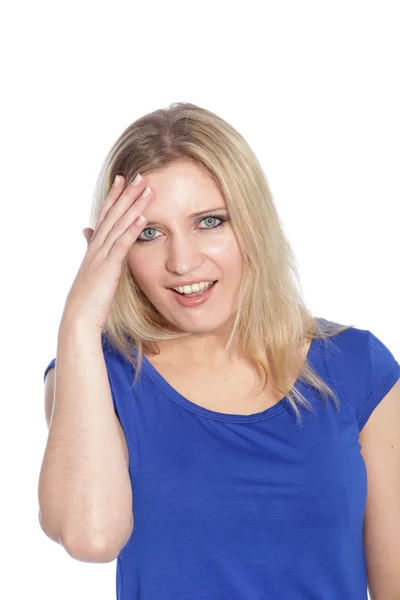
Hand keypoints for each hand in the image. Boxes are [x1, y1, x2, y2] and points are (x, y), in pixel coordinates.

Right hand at [62, 174, 153, 332]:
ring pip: (119, 225)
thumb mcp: (91, 267)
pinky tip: (143, 218)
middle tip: (140, 175)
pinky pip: (122, 245)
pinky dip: (132, 230)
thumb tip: (87, 230)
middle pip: (113, 214)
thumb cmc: (88, 295)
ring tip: (148, 190)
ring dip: (134, 206)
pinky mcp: (109, 267)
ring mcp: (102, 255)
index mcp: (95, 246)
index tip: (123, 178)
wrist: (79, 316)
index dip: (114, 196)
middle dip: (127, 194)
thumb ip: (91, 247)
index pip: (105, 214)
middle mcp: (97, 246)